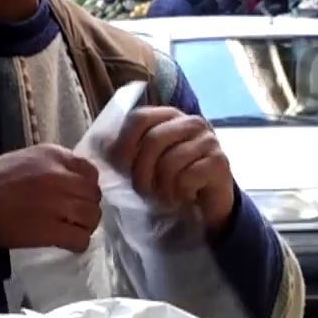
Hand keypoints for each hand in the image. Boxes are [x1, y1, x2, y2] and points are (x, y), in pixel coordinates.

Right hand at [0, 145, 102, 251]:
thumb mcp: (28, 159)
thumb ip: (56, 165)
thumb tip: (78, 180)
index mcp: (55, 156)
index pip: (90, 172)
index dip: (86, 187)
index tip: (76, 195)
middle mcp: (61, 177)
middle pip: (94, 196)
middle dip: (86, 207)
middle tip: (74, 216)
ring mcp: (58, 204)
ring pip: (92, 217)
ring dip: (85, 226)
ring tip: (71, 229)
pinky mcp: (52, 230)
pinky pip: (81, 239)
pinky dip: (78, 244)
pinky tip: (67, 243)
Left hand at [108, 106, 236, 231]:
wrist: (207, 202)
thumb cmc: (171, 179)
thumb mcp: (146, 161)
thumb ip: (128, 148)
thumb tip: (97, 148)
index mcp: (169, 116)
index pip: (139, 118)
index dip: (125, 144)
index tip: (121, 168)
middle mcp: (191, 122)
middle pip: (153, 139)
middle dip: (141, 172)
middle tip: (142, 191)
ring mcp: (209, 140)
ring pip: (171, 161)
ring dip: (161, 187)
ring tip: (163, 196)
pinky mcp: (220, 162)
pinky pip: (188, 177)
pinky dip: (179, 193)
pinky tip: (182, 197)